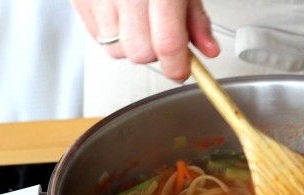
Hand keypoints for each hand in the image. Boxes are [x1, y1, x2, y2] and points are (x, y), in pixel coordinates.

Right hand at [71, 0, 219, 80]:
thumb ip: (196, 18)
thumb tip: (207, 50)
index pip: (167, 44)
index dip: (177, 66)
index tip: (182, 70)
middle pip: (140, 52)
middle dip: (155, 55)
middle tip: (162, 37)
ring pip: (116, 50)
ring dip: (132, 46)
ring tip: (140, 21)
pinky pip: (96, 37)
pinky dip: (112, 34)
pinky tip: (121, 15)